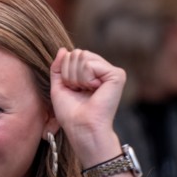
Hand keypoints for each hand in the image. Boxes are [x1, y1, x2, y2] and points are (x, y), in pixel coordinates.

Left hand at [50, 48, 125, 163]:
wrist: (81, 126)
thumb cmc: (70, 112)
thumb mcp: (59, 86)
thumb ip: (58, 67)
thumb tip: (63, 49)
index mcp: (91, 73)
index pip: (72, 55)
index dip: (64, 71)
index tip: (71, 89)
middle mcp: (102, 70)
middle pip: (77, 53)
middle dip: (69, 73)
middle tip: (77, 90)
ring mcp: (111, 72)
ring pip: (82, 56)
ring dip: (75, 76)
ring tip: (84, 91)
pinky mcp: (117, 75)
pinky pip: (90, 63)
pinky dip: (85, 78)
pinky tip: (93, 89)